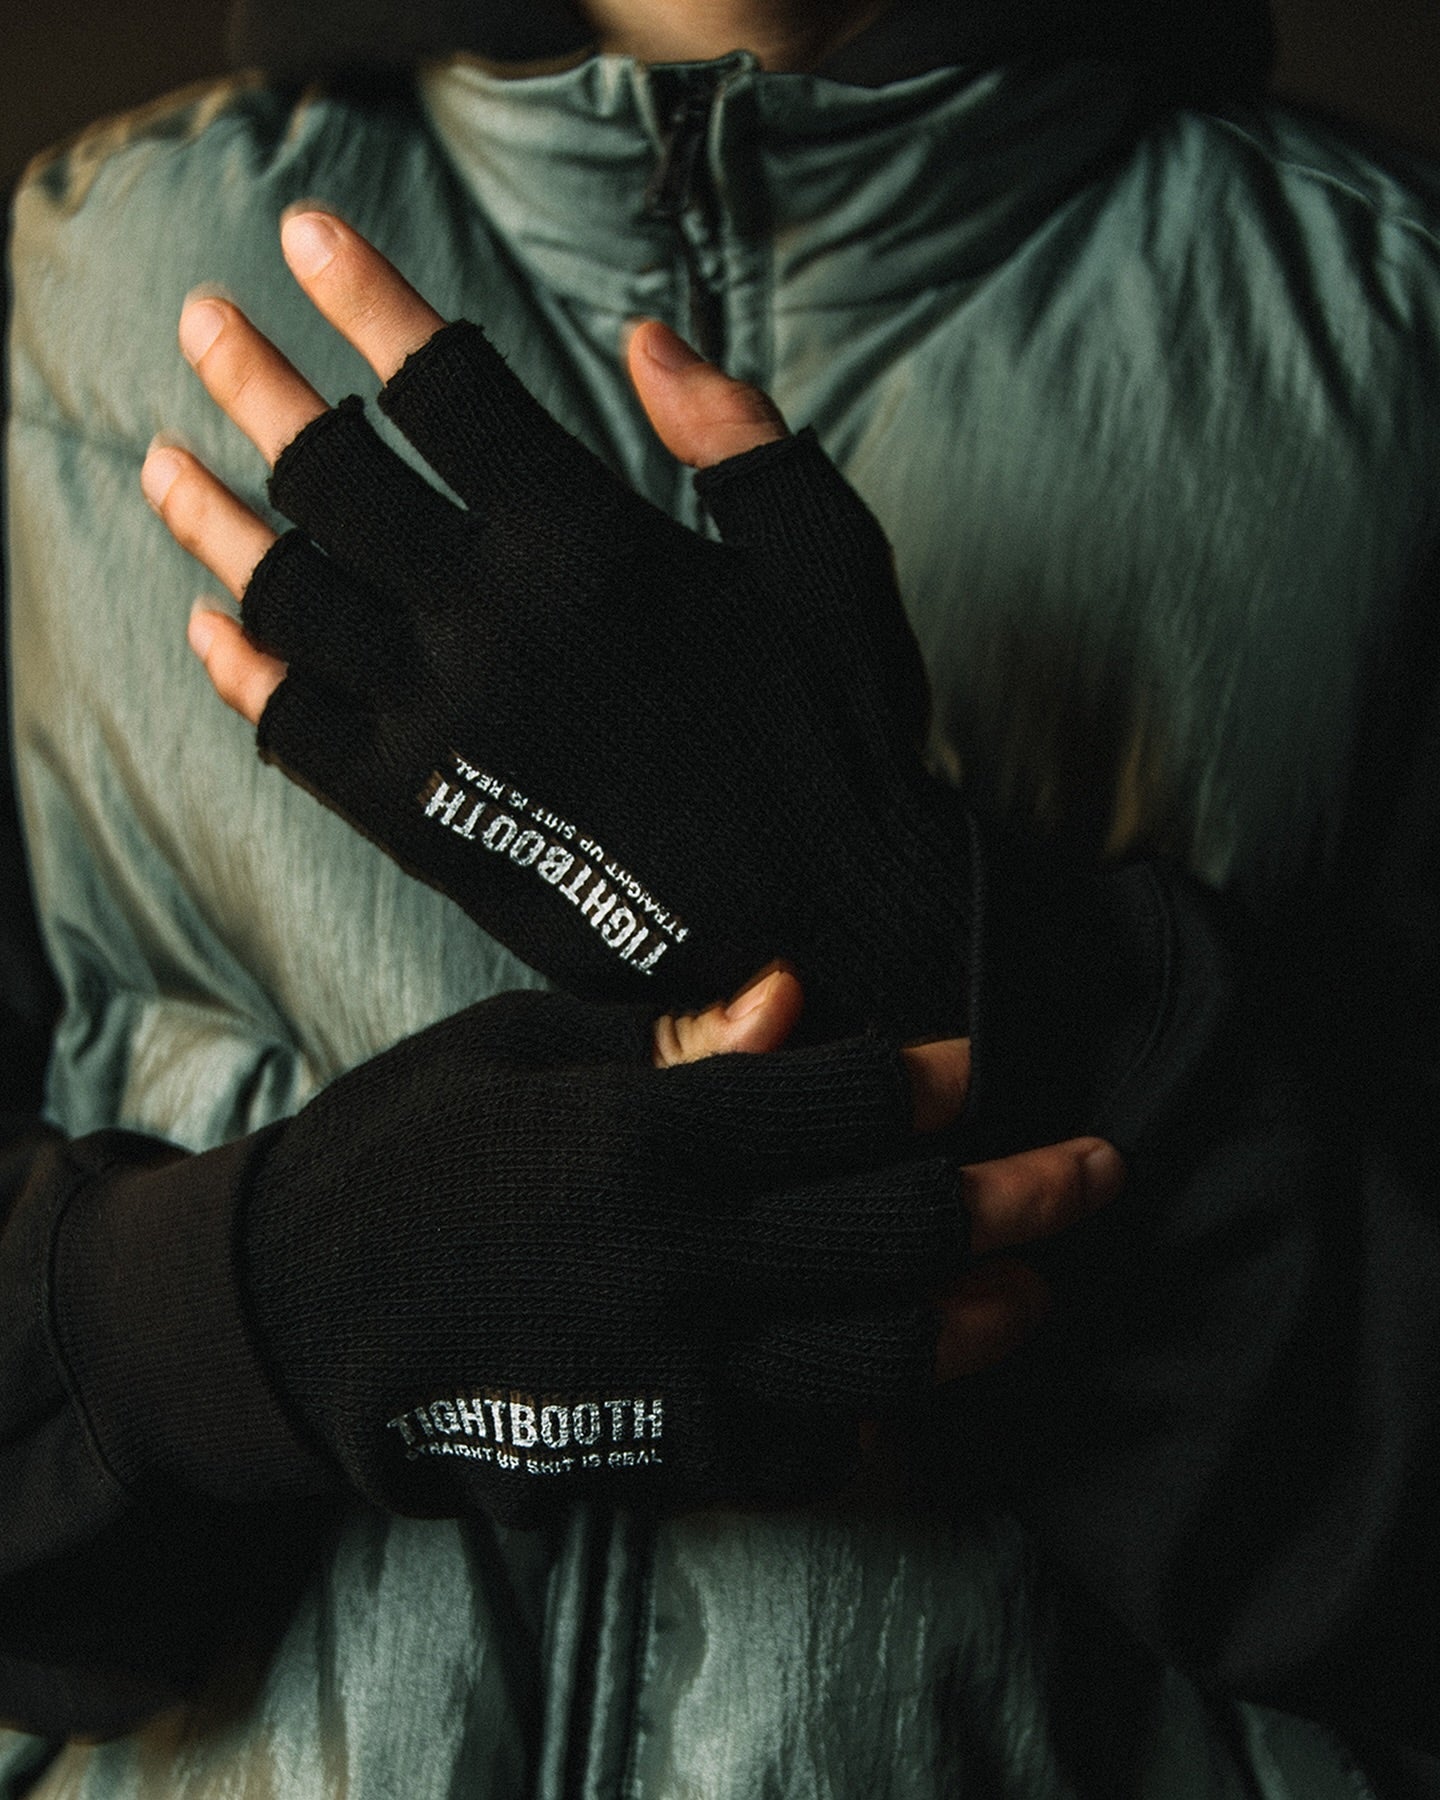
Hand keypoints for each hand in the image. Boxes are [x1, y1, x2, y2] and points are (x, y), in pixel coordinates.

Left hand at [143, 212, 965, 1039]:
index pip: (442, 382)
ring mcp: (442, 723)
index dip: (365, 293)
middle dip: (257, 380)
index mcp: (587, 540)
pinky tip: (214, 626)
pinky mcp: (425, 813)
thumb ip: (734, 434)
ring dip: (212, 519)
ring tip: (161, 462)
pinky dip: (245, 672)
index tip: (307, 233)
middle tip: (209, 322)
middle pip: (331, 472)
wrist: (825, 915)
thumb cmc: (842, 730)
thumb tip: (643, 334)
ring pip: (286, 596)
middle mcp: (491, 622)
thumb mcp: (826, 553)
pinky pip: (295, 729)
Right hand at [231, 980, 1119, 1522]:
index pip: (845, 1099)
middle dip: (1021, 1195)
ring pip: (882, 1354)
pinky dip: (879, 1420)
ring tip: (1043, 1290)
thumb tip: (799, 995)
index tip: (985, 1062)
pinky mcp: (651, 1456)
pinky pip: (805, 1449)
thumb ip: (666, 1036)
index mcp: (641, 1132)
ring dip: (983, 1318)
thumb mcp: (512, 1049)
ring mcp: (671, 1371)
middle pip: (898, 1227)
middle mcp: (677, 1257)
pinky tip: (921, 1390)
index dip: (938, 1078)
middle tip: (1100, 1170)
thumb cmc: (395, 1150)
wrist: (277, 1320)